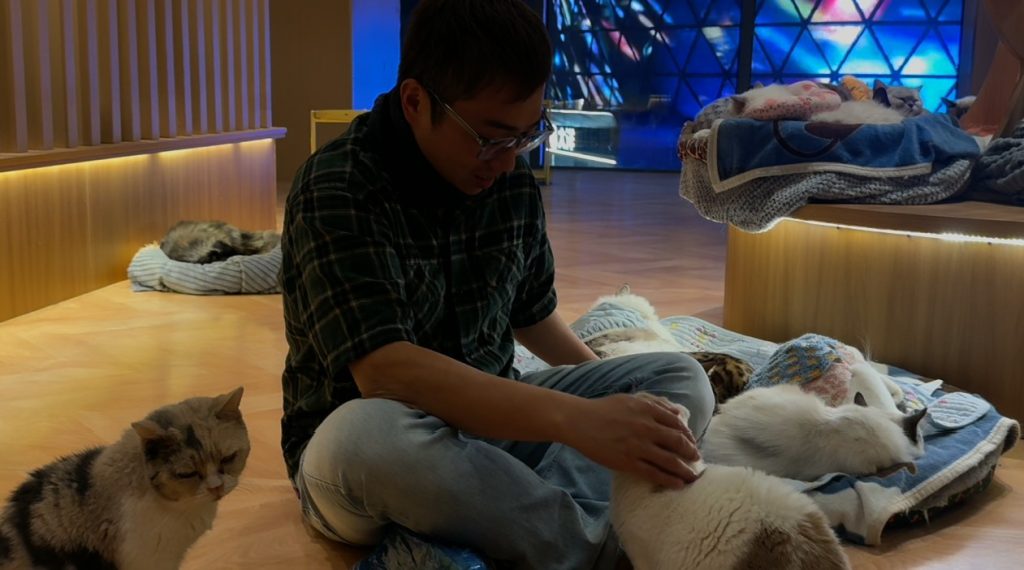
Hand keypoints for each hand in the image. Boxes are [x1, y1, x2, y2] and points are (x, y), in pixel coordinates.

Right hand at [562, 393, 700, 488]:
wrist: (579, 421)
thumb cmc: (603, 409)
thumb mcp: (630, 399)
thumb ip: (654, 404)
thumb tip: (677, 413)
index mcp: (647, 410)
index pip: (677, 424)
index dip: (688, 435)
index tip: (691, 442)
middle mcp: (646, 427)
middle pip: (678, 442)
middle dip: (691, 453)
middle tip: (697, 459)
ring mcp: (637, 446)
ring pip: (670, 460)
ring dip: (685, 470)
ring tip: (693, 476)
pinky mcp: (628, 462)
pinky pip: (654, 473)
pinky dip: (669, 480)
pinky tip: (678, 484)